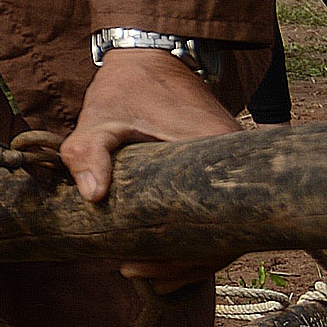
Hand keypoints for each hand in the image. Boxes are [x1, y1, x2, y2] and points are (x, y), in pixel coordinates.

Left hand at [59, 49, 243, 292]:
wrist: (151, 56)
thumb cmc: (128, 87)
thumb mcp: (101, 118)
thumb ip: (89, 151)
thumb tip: (92, 196)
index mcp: (220, 154)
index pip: (220, 230)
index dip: (185, 259)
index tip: (143, 265)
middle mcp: (237, 165)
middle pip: (223, 238)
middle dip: (181, 264)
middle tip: (134, 271)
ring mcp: (231, 169)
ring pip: (219, 230)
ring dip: (183, 254)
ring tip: (137, 268)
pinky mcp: (219, 171)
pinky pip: (213, 214)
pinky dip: (188, 235)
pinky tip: (154, 252)